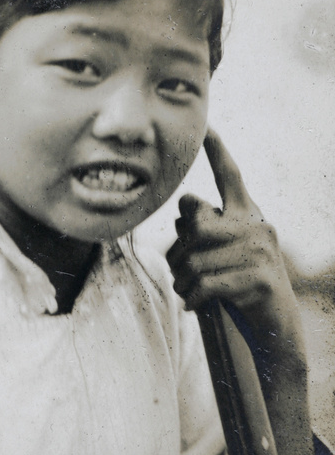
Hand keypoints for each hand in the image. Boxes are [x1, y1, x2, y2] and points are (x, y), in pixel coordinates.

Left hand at [166, 128, 301, 350]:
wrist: (275, 327)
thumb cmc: (238, 282)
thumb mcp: (221, 251)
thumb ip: (202, 229)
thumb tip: (183, 214)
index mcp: (246, 214)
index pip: (230, 176)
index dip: (217, 151)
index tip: (207, 127)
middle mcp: (256, 225)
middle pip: (195, 225)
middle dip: (178, 252)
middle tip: (179, 270)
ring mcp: (260, 252)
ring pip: (195, 259)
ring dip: (182, 279)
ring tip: (187, 288)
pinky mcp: (259, 280)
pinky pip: (205, 284)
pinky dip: (191, 297)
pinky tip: (193, 304)